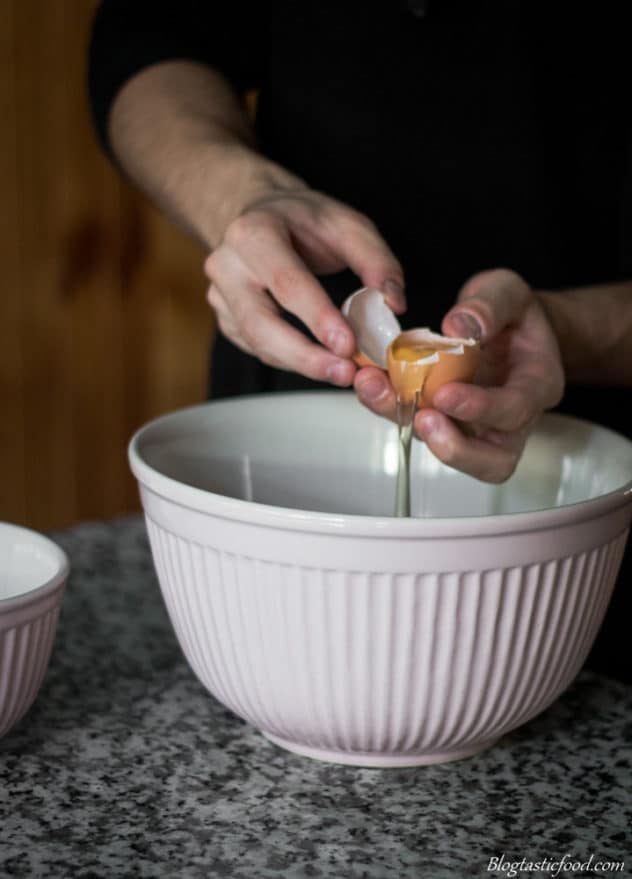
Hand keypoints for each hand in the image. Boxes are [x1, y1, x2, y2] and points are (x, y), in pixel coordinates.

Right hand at [204, 187, 404, 384]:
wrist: (262, 216)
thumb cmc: (304, 221)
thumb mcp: (347, 224)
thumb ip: (376, 261)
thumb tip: (394, 303)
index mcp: (254, 233)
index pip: (286, 282)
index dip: (318, 318)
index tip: (347, 345)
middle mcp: (227, 265)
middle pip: (261, 324)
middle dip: (305, 356)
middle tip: (344, 373)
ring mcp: (220, 295)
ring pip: (257, 343)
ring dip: (301, 364)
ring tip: (340, 373)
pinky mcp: (226, 319)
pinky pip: (258, 349)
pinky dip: (290, 360)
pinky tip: (317, 361)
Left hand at [354, 269, 564, 481]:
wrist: (503, 325)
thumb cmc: (511, 314)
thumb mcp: (507, 291)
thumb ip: (490, 305)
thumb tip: (459, 327)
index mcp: (537, 384)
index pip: (515, 409)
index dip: (480, 408)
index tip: (445, 394)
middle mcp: (509, 419)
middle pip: (492, 461)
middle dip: (453, 447)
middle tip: (420, 418)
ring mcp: (476, 428)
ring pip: (449, 449)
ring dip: (408, 425)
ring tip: (376, 390)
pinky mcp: (444, 422)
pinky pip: (419, 426)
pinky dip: (391, 407)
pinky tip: (370, 381)